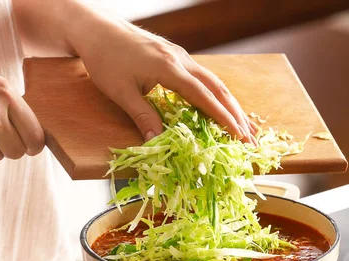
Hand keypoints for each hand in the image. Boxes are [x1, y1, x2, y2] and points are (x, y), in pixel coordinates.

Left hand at [70, 13, 256, 144]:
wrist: (97, 29)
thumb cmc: (105, 59)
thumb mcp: (120, 92)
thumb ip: (142, 116)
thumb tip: (158, 143)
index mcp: (169, 68)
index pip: (204, 96)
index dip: (223, 118)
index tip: (239, 135)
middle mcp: (181, 60)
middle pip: (218, 88)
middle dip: (236, 114)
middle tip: (251, 137)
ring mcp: (181, 56)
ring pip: (214, 81)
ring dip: (231, 104)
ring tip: (245, 125)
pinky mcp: (177, 56)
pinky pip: (204, 77)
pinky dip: (218, 94)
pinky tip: (222, 106)